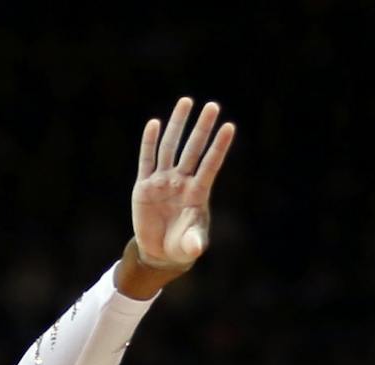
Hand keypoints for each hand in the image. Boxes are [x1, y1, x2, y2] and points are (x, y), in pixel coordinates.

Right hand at [131, 96, 236, 271]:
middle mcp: (182, 182)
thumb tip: (195, 248)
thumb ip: (193, 243)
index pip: (210, 164)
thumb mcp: (190, 246)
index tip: (229, 127)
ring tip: (186, 102)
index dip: (219, 147)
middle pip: (193, 149)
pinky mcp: (144, 186)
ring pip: (170, 147)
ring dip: (178, 125)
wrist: (159, 252)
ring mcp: (163, 181)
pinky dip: (150, 142)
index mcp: (197, 193)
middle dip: (202, 128)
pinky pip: (147, 160)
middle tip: (213, 106)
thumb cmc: (181, 246)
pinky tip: (155, 123)